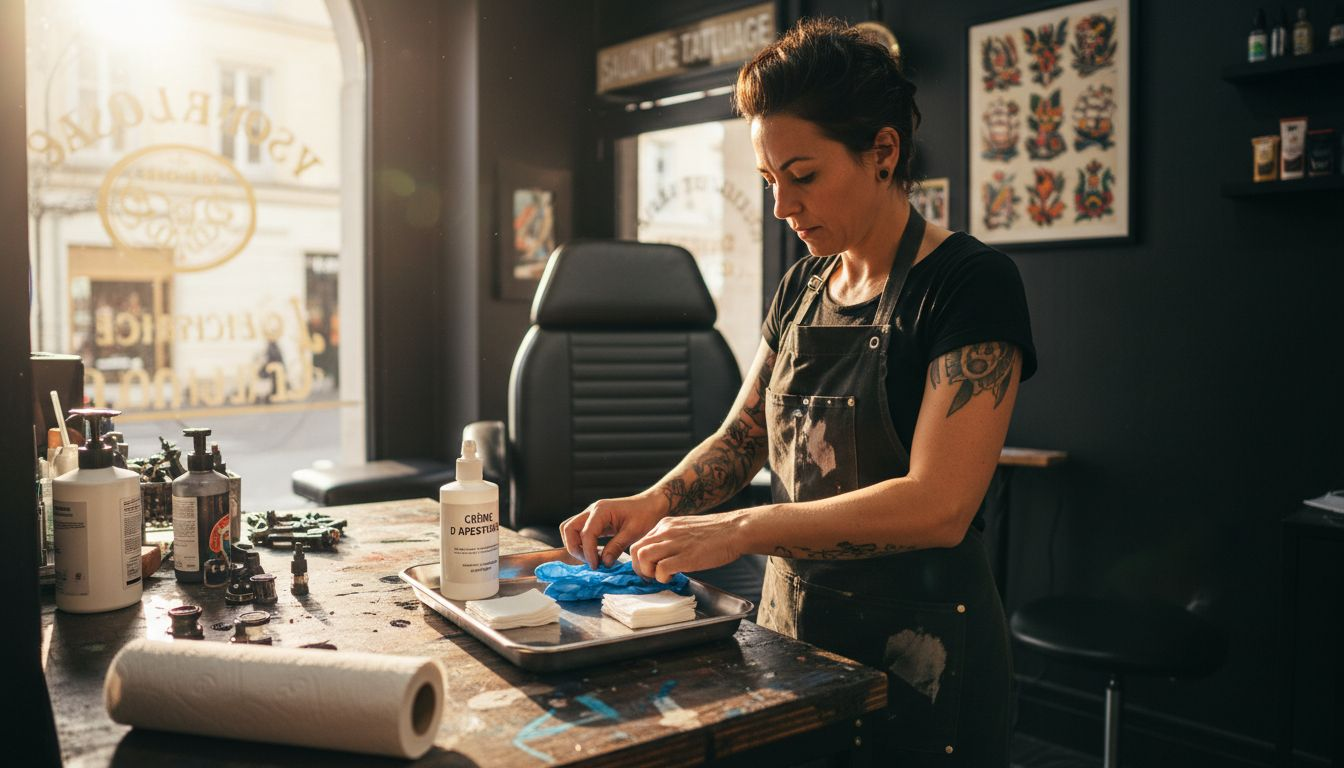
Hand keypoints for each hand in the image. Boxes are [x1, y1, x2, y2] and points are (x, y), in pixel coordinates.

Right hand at [560, 494, 665, 568]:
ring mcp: (591, 514)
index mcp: (601, 510)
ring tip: (592, 559)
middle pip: (568, 528)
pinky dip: (582, 544)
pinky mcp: (595, 521)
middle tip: (591, 562)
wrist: (652, 504)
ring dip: (575, 545)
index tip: (596, 566)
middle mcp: (592, 510)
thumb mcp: (634, 532)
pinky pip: (579, 531)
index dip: (588, 552)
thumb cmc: (646, 515)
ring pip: (570, 529)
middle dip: (575, 548)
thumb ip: (617, 547)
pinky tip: (596, 554)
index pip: (585, 533)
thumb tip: (603, 563)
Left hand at [629, 512, 745, 583]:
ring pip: (643, 557)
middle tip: (652, 576)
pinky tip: (674, 577)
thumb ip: (672, 539)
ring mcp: (675, 542)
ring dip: (649, 572)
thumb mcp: (687, 530)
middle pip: (636, 550)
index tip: (649, 569)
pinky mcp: (686, 556)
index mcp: (666, 524)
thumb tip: (663, 557)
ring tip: (662, 577)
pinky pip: (661, 569)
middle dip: (639, 567)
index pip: (640, 542)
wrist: (735, 529)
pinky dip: (663, 577)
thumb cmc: (716, 533)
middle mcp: (666, 531)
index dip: (641, 559)